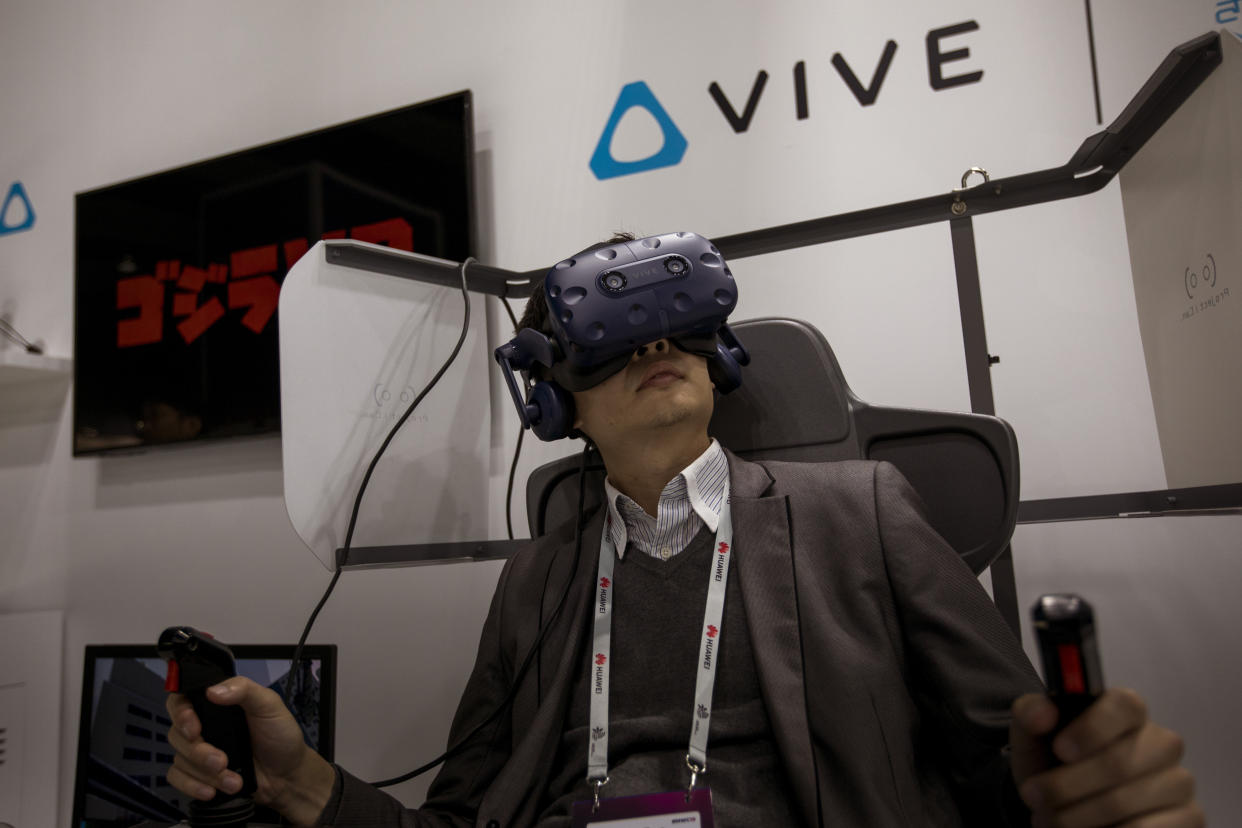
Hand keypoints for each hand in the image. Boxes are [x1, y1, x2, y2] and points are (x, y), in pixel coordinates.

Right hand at [165, 676, 335, 825]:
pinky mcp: (199, 773)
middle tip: (222, 762)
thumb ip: (244, 690)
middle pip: (177, 734)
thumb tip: (213, 690)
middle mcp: (205, 725)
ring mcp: (200, 750)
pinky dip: (192, 786)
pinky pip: (178, 778)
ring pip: (180, 759)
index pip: (183, 700)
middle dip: (199, 752)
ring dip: (204, 773)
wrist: (288, 775)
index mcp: (218, 704)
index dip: (180, 713)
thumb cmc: (281, 736)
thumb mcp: (270, 705)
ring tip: (232, 780)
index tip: (194, 729)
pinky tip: (211, 791)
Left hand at [1009, 689, 1202, 826]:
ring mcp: (1178, 782)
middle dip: (1065, 785)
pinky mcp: (1188, 818)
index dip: (1091, 728)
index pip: (1124, 706)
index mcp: (1128, 711)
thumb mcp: (1032, 737)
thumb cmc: (1054, 763)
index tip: (1060, 750)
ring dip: (1075, 817)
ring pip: (1123, 803)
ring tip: (1050, 819)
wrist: (1065, 803)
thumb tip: (1042, 713)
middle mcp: (1161, 743)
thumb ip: (1030, 713)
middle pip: (1117, 763)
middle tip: (1034, 796)